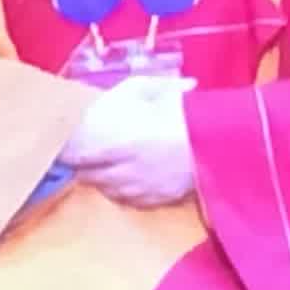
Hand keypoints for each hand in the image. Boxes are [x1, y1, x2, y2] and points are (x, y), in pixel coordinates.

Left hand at [63, 75, 196, 206]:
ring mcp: (141, 189)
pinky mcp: (158, 200)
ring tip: (104, 167)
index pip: (78, 157)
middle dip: (84, 166)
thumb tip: (111, 96)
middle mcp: (124, 171)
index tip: (68, 145)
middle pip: (89, 177)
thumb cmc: (183, 111)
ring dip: (102, 180)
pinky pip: (130, 200)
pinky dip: (124, 191)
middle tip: (82, 156)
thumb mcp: (150, 89)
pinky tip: (127, 179)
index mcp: (118, 144)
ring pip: (108, 190)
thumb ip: (127, 91)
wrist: (221, 143)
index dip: (70, 151)